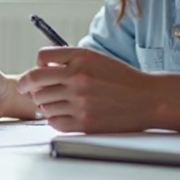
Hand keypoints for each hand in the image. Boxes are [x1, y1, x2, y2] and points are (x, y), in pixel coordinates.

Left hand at [16, 47, 156, 132]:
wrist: (148, 99)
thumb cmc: (121, 79)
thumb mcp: (96, 59)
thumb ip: (69, 61)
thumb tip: (39, 69)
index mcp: (81, 57)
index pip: (41, 57)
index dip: (36, 66)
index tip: (36, 74)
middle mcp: (79, 77)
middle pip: (36, 81)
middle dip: (31, 87)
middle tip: (32, 91)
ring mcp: (81, 101)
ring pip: (43, 103)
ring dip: (45, 104)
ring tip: (58, 103)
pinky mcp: (85, 122)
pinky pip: (54, 122)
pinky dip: (55, 119)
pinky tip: (65, 114)